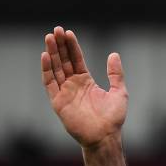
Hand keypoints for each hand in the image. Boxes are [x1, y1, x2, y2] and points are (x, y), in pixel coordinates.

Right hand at [41, 26, 127, 147]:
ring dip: (52, 53)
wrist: (105, 136)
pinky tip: (45, 56)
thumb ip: (116, 73)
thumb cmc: (113, 117)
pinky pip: (50, 83)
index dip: (72, 47)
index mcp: (86, 82)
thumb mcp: (119, 91)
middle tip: (56, 30)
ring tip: (49, 37)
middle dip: (60, 46)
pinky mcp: (58, 102)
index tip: (68, 33)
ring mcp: (65, 93)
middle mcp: (73, 85)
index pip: (76, 60)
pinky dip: (47, 70)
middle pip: (64, 61)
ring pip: (56, 68)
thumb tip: (114, 54)